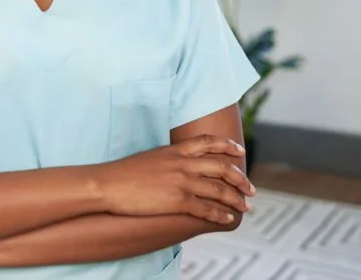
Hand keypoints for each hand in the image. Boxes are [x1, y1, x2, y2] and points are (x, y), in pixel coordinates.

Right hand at [95, 134, 254, 224]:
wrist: (108, 184)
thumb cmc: (124, 172)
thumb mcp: (151, 157)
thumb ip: (170, 159)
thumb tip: (179, 163)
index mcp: (175, 150)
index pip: (208, 143)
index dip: (227, 146)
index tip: (240, 151)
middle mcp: (182, 163)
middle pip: (221, 167)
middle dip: (240, 179)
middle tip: (251, 189)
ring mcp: (181, 182)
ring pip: (219, 189)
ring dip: (236, 199)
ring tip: (246, 207)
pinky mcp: (177, 201)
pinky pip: (206, 208)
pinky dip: (221, 214)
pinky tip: (228, 218)